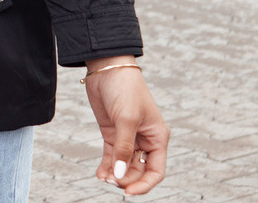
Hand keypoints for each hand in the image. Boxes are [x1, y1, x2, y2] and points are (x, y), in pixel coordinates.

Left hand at [84, 60, 168, 194]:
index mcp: (157, 137)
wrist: (107, 66)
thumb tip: (120, 175)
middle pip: (138, 170)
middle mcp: (144, 139)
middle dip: (126, 179)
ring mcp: (127, 136)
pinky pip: (112, 155)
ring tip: (104, 178)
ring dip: (115, 174)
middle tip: (111, 181)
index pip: (156, 170)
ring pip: (124, 165)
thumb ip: (123, 148)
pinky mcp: (112, 132)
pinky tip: (100, 174)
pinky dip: (107, 166)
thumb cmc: (125, 88)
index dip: (144, 185)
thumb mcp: (126, 119)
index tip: (128, 192)